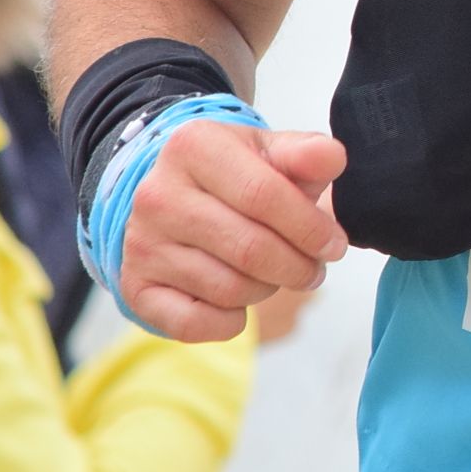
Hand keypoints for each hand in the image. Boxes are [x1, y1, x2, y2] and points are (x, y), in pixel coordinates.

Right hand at [122, 119, 348, 342]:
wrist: (173, 194)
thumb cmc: (235, 175)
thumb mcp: (270, 152)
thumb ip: (307, 154)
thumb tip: (332, 157)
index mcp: (194, 147)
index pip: (264, 195)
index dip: (311, 228)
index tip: (335, 245)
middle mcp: (157, 194)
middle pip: (250, 249)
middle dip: (297, 267)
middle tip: (314, 269)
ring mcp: (141, 243)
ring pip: (229, 289)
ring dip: (267, 289)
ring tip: (275, 273)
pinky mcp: (135, 286)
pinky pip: (193, 324)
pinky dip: (228, 322)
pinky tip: (239, 302)